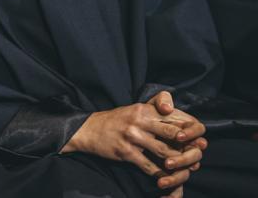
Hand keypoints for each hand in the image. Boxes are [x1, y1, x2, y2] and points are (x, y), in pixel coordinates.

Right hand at [61, 96, 204, 191]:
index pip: (174, 118)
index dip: (189, 131)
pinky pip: (149, 166)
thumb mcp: (135, 108)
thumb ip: (156, 110)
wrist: (89, 130)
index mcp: (144, 109)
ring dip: (176, 163)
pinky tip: (165, 178)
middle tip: (195, 157)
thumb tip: (178, 120)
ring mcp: (132, 136)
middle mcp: (139, 120)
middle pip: (173, 134)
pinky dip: (160, 174)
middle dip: (186, 148)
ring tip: (183, 169)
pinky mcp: (125, 151)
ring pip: (164, 152)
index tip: (197, 141)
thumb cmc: (116, 121)